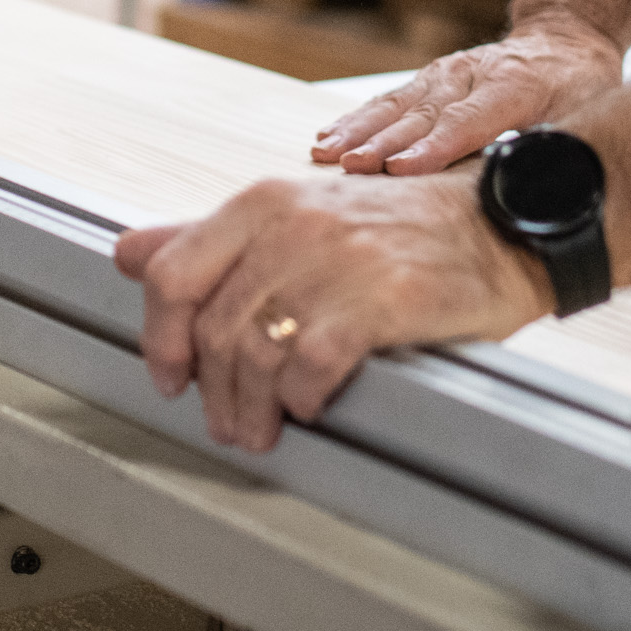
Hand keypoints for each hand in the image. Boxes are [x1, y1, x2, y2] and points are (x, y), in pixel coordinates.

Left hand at [113, 170, 547, 451]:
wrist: (501, 223)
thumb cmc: (401, 225)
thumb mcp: (299, 213)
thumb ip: (211, 238)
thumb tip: (129, 253)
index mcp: (264, 201)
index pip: (174, 273)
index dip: (159, 337)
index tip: (169, 375)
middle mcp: (293, 223)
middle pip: (214, 327)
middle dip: (213, 391)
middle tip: (226, 422)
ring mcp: (338, 259)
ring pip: (257, 353)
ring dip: (252, 408)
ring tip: (262, 429)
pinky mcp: (383, 298)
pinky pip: (312, 365)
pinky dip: (302, 398)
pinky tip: (310, 405)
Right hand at [312, 16, 623, 173]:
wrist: (563, 39)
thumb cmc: (578, 85)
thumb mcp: (585, 116)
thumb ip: (556, 152)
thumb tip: (533, 193)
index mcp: (517, 88)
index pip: (468, 122)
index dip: (433, 148)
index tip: (400, 168)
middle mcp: (475, 76)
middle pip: (424, 115)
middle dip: (383, 143)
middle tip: (351, 168)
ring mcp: (448, 74)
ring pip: (399, 105)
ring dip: (361, 131)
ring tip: (328, 153)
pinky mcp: (431, 78)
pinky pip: (389, 101)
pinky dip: (358, 119)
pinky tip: (331, 137)